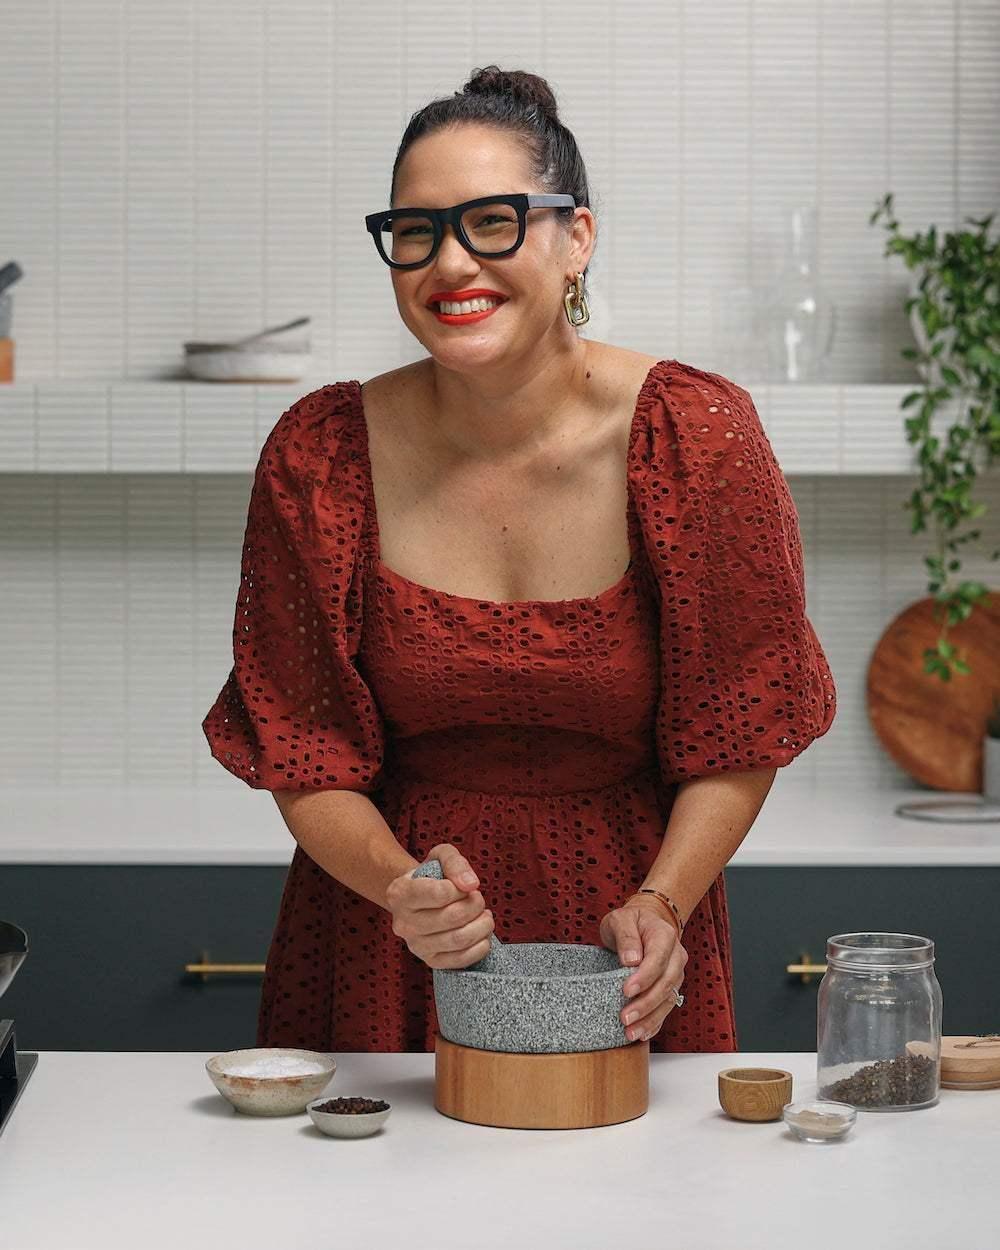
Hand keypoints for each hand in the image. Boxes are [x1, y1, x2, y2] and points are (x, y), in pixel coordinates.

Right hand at [386, 843, 494, 969]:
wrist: (420, 899)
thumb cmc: (432, 876)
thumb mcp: (440, 856)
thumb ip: (454, 862)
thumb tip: (470, 884)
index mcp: (400, 893)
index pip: (439, 894)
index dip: (460, 888)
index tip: (465, 885)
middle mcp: (403, 923)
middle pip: (453, 917)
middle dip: (475, 905)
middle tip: (478, 898)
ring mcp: (415, 945)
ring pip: (459, 939)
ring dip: (482, 925)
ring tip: (483, 915)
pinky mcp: (430, 961)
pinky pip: (461, 960)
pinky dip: (480, 946)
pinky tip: (481, 933)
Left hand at [599, 898, 687, 1041]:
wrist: (645, 924)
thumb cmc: (631, 922)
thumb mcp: (621, 919)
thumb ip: (626, 936)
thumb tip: (631, 959)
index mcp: (665, 935)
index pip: (658, 959)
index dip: (644, 978)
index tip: (626, 991)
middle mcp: (676, 956)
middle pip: (666, 983)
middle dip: (646, 1004)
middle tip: (625, 1018)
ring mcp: (676, 974)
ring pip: (669, 1000)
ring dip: (650, 1019)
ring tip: (631, 1032)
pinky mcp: (671, 988)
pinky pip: (666, 1009)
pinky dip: (655, 1023)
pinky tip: (642, 1034)